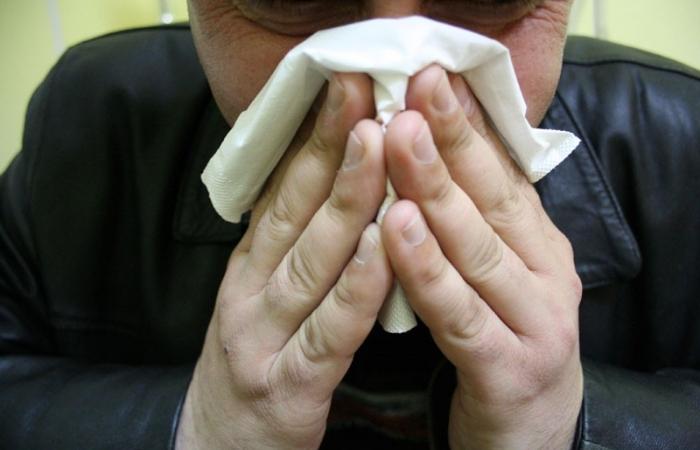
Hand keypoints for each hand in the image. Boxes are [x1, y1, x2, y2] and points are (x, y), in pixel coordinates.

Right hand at [176, 74, 392, 448]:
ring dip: (346, 201)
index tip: (344, 88)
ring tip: (378, 147)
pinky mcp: (287, 388)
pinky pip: (329, 332)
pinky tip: (385, 249)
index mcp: (248, 268)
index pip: (282, 192)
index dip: (313, 139)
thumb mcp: (258, 296)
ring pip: (311, 261)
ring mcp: (264, 339)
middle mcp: (250, 293)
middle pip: (295, 212)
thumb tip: (322, 180)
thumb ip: (287, 245)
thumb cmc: (254, 365)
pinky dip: (357, 288)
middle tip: (362, 93)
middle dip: (331, 149)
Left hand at [381, 65, 582, 448]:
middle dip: (449, 144)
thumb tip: (438, 150)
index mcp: (540, 247)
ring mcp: (535, 325)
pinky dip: (426, 272)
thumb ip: (477, 221)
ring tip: (399, 145)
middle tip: (412, 95)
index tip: (430, 80)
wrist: (531, 436)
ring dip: (436, 193)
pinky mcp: (508, 371)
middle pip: (491, 202)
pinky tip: (394, 232)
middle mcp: (547, 277)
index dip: (467, 126)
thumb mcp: (501, 273)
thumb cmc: (504, 341)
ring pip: (476, 251)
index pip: (503, 176)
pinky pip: (459, 316)